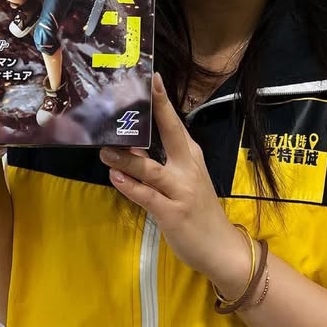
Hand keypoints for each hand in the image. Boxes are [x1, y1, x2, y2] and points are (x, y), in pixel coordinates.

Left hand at [99, 74, 244, 280]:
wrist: (220, 248)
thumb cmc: (198, 210)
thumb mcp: (185, 179)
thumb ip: (161, 162)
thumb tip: (129, 146)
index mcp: (191, 156)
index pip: (175, 123)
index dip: (163, 101)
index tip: (152, 78)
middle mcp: (188, 168)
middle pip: (170, 134)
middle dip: (154, 112)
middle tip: (131, 93)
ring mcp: (181, 190)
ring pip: (150, 168)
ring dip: (125, 159)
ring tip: (105, 150)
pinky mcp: (172, 212)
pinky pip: (147, 196)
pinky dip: (130, 186)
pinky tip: (116, 178)